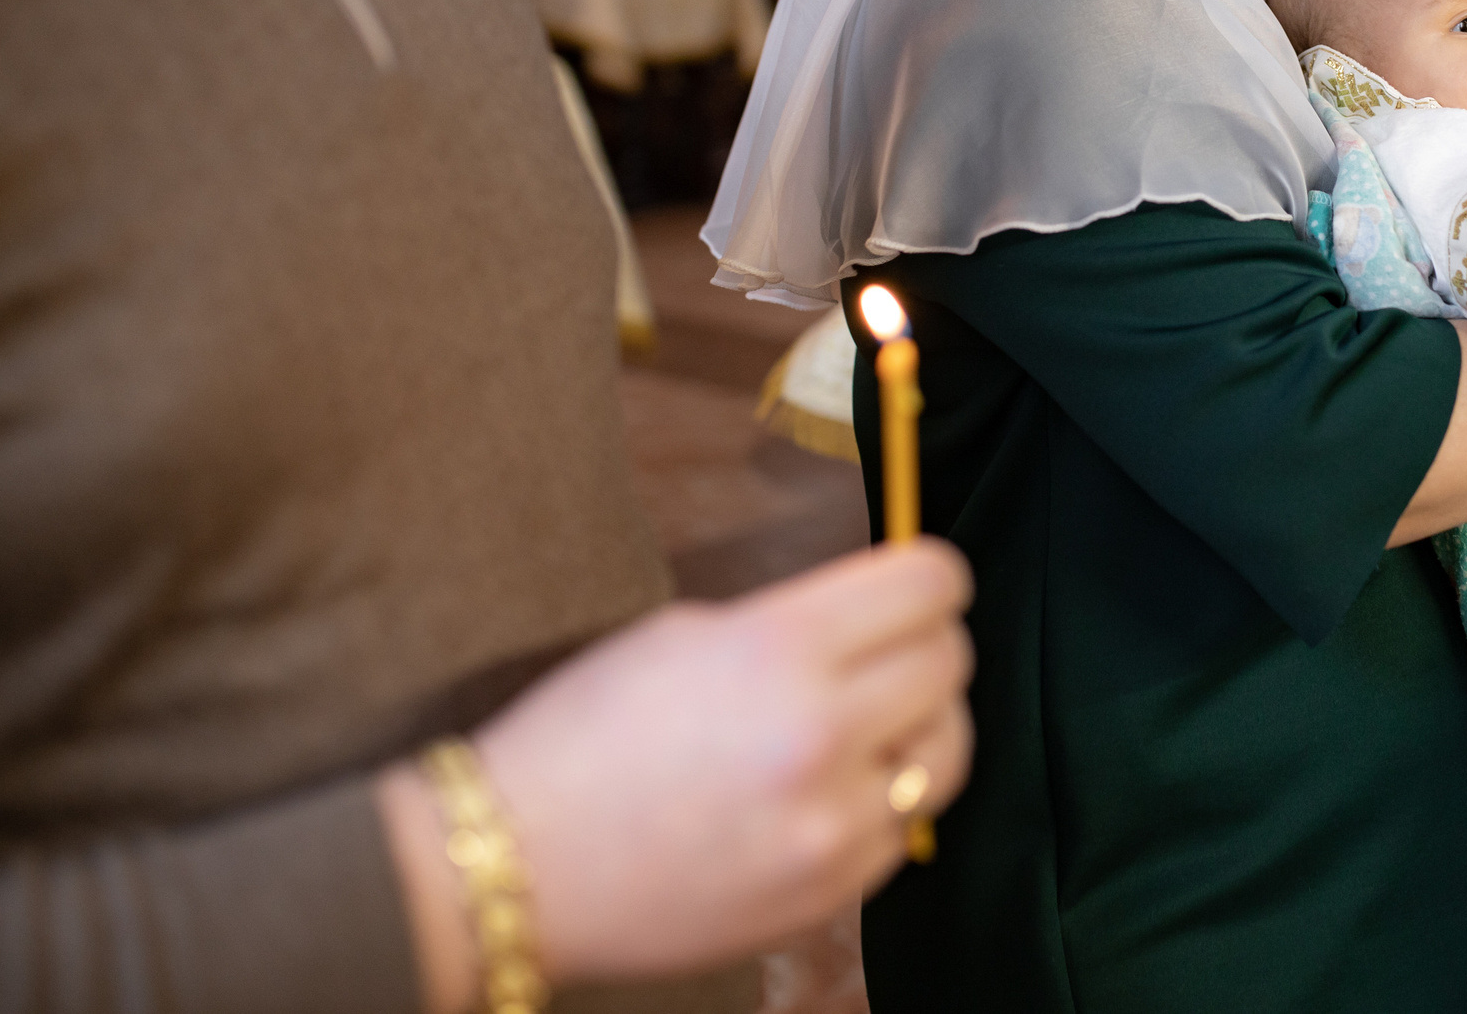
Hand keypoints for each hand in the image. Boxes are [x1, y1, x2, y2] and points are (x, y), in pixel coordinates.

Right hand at [383, 542, 974, 1006]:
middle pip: (952, 661)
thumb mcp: (685, 636)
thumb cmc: (584, 736)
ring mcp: (832, 823)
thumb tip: (873, 618)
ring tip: (875, 722)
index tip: (921, 582)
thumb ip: (794, 623)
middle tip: (893, 650)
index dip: (932, 574)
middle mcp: (821, 732)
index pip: (930, 583)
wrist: (515, 866)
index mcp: (780, 647)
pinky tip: (830, 792)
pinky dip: (884, 802)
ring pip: (948, 748)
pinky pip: (906, 827)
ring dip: (922, 724)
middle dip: (928, 643)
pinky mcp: (830, 891)